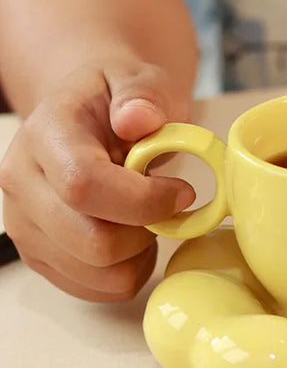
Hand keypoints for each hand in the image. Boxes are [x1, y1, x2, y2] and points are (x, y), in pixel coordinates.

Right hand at [0, 59, 194, 300]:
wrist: (86, 114)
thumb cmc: (118, 98)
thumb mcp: (139, 79)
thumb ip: (143, 94)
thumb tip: (138, 118)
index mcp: (46, 134)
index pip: (84, 185)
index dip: (144, 200)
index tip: (183, 192)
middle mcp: (22, 183)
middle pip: (90, 241)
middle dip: (147, 230)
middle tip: (169, 204)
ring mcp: (25, 224)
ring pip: (95, 273)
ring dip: (140, 253)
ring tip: (149, 216)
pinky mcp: (39, 254)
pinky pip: (94, 288)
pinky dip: (128, 271)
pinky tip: (135, 236)